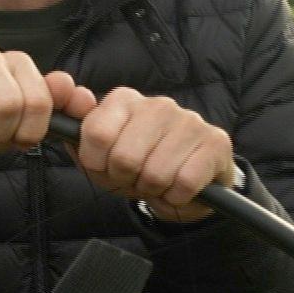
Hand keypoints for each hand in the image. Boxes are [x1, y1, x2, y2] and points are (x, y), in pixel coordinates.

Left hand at [64, 87, 234, 221]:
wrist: (186, 186)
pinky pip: (184, 183)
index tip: (106, 168)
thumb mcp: (100, 157)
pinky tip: (179, 188)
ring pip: (155, 173)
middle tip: (135, 179)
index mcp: (124, 100)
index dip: (97, 164)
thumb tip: (77, 95)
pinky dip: (176, 197)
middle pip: (124, 158)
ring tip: (157, 182)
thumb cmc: (137, 168)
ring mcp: (190, 121)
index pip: (96, 134)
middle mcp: (158, 104)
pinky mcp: (216, 142)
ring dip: (152, 190)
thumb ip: (78, 135)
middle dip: (126, 180)